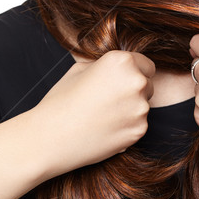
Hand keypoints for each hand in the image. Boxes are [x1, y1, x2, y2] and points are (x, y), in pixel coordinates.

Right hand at [32, 51, 154, 178]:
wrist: (50, 137)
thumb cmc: (61, 100)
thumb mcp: (80, 69)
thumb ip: (105, 65)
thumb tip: (117, 67)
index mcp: (122, 61)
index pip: (146, 64)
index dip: (133, 73)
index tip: (120, 82)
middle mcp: (136, 81)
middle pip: (147, 84)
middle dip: (134, 91)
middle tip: (109, 100)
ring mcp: (140, 108)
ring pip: (144, 105)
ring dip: (131, 109)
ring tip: (103, 115)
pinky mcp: (139, 131)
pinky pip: (138, 125)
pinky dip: (127, 127)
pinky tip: (105, 128)